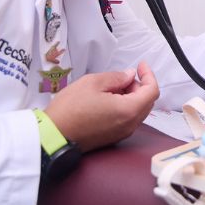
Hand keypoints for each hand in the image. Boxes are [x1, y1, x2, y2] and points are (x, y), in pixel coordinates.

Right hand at [44, 61, 158, 151]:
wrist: (52, 136)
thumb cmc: (71, 109)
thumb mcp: (93, 82)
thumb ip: (117, 77)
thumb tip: (130, 76)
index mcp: (128, 110)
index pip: (152, 91)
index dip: (149, 75)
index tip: (141, 65)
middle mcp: (129, 125)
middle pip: (147, 102)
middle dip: (139, 86)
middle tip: (123, 76)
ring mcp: (121, 134)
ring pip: (137, 111)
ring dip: (131, 96)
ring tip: (112, 86)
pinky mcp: (112, 138)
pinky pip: (127, 119)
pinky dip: (124, 106)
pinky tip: (108, 99)